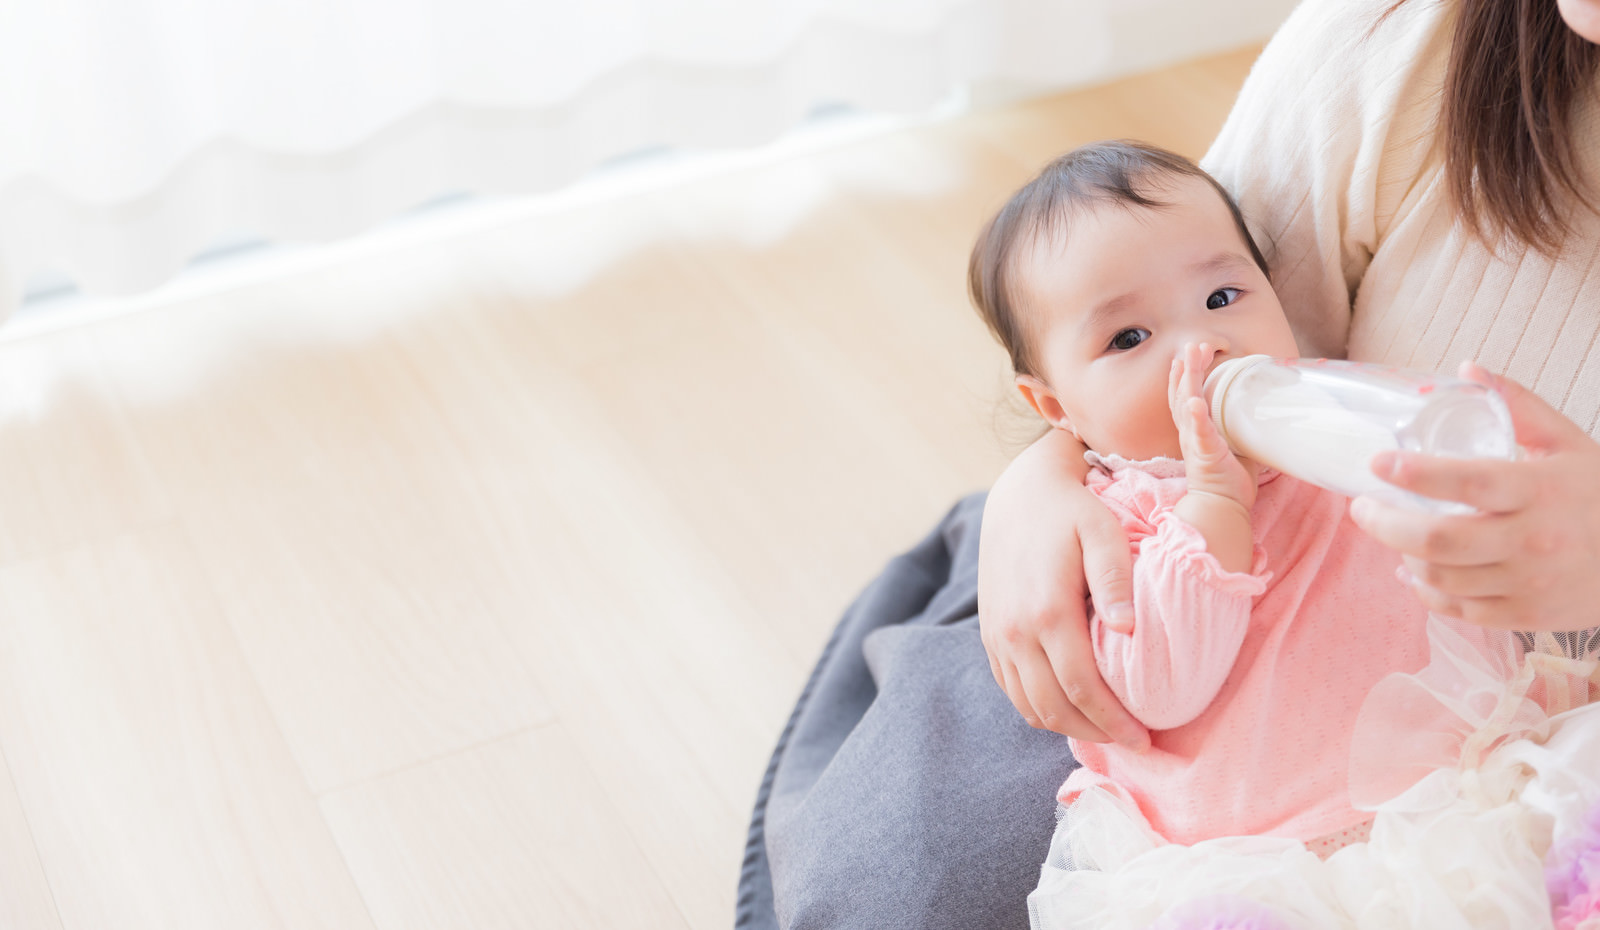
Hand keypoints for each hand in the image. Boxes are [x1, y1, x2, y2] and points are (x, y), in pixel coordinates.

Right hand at [978, 428, 1149, 748]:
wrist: (1019, 494)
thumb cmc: (1072, 511)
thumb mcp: (1102, 532)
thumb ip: (1114, 580)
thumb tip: (1129, 631)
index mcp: (1047, 612)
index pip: (1083, 689)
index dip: (1114, 723)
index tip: (1145, 740)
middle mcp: (1016, 631)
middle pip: (1055, 708)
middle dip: (1096, 734)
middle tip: (1133, 742)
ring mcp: (998, 635)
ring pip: (1029, 706)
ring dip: (1067, 727)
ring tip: (1105, 729)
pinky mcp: (990, 634)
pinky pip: (1012, 689)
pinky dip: (1041, 708)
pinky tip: (1071, 706)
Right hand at [1169, 342, 1258, 511]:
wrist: (1222, 507)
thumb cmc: (1229, 479)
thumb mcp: (1236, 446)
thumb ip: (1242, 428)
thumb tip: (1266, 412)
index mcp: (1196, 431)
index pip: (1185, 398)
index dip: (1185, 376)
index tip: (1190, 354)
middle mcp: (1190, 433)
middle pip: (1182, 394)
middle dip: (1187, 368)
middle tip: (1193, 345)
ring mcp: (1195, 442)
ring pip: (1186, 405)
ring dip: (1188, 381)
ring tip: (1189, 360)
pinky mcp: (1205, 454)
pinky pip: (1198, 433)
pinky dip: (1196, 416)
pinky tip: (1195, 401)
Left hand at [1349, 362, 1599, 631]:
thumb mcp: (1570, 442)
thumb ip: (1519, 406)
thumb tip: (1467, 370)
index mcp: (1540, 490)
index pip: (1468, 481)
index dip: (1415, 474)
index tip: (1378, 463)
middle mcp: (1532, 540)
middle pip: (1439, 540)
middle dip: (1385, 524)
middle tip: (1361, 506)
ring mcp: (1528, 583)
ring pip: (1442, 578)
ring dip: (1402, 555)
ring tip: (1389, 531)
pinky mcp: (1526, 615)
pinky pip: (1459, 611)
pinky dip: (1426, 592)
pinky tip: (1413, 571)